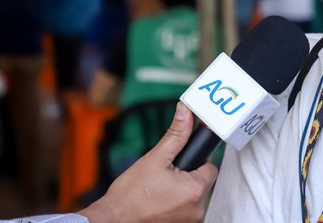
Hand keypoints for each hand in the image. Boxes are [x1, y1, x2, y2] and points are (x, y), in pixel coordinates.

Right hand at [78, 103, 217, 222]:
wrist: (112, 220)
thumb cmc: (130, 194)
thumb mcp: (155, 158)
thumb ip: (176, 134)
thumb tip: (185, 111)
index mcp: (196, 190)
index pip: (211, 167)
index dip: (195, 160)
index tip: (179, 162)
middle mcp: (197, 209)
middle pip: (202, 182)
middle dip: (187, 175)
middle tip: (165, 175)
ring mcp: (189, 220)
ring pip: (192, 196)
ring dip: (180, 190)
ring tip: (159, 189)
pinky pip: (184, 208)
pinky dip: (174, 203)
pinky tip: (158, 201)